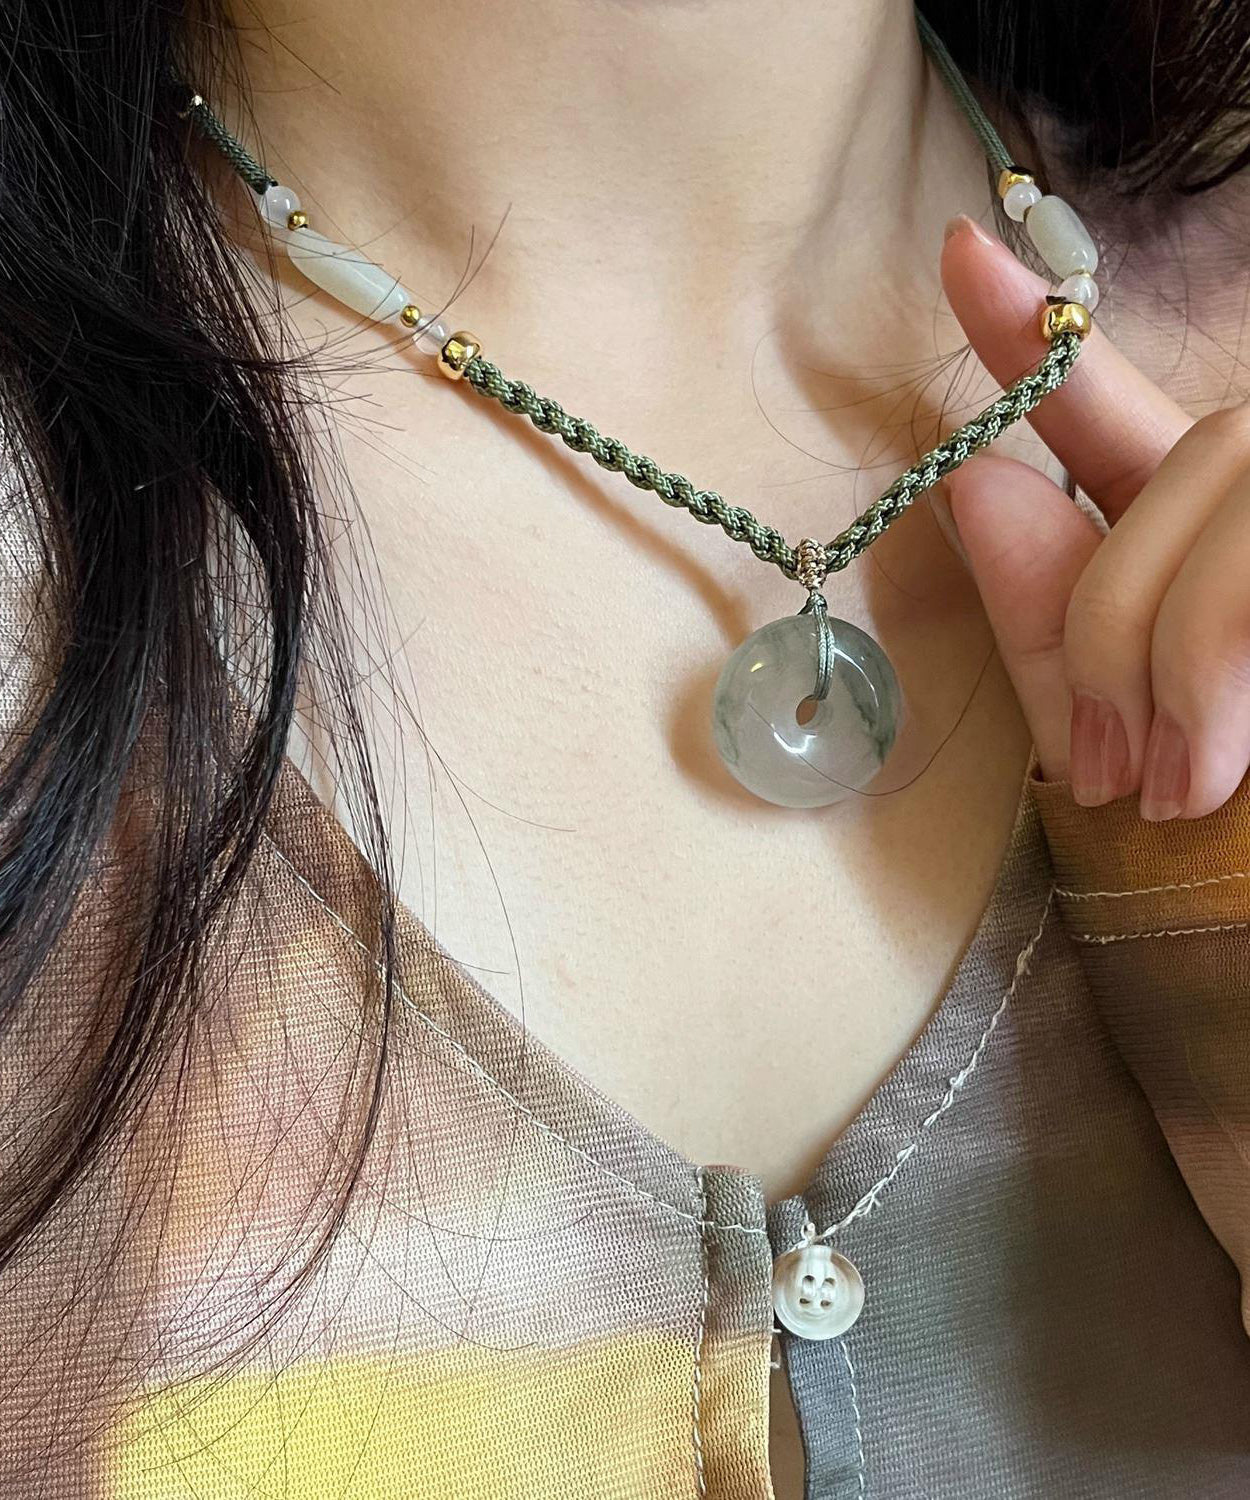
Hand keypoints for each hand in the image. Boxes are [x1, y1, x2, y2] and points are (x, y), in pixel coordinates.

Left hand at [941, 214, 1249, 820]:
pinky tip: (1222, 770)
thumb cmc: (1227, 878)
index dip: (1042, 346)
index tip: (957, 259)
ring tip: (1187, 794)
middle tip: (1113, 768)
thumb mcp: (1131, 743)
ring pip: (1247, 475)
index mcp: (1231, 547)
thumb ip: (1061, 625)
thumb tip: (980, 478)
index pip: (1128, 420)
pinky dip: (1229, 649)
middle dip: (1128, 602)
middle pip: (1210, 451)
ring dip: (1193, 638)